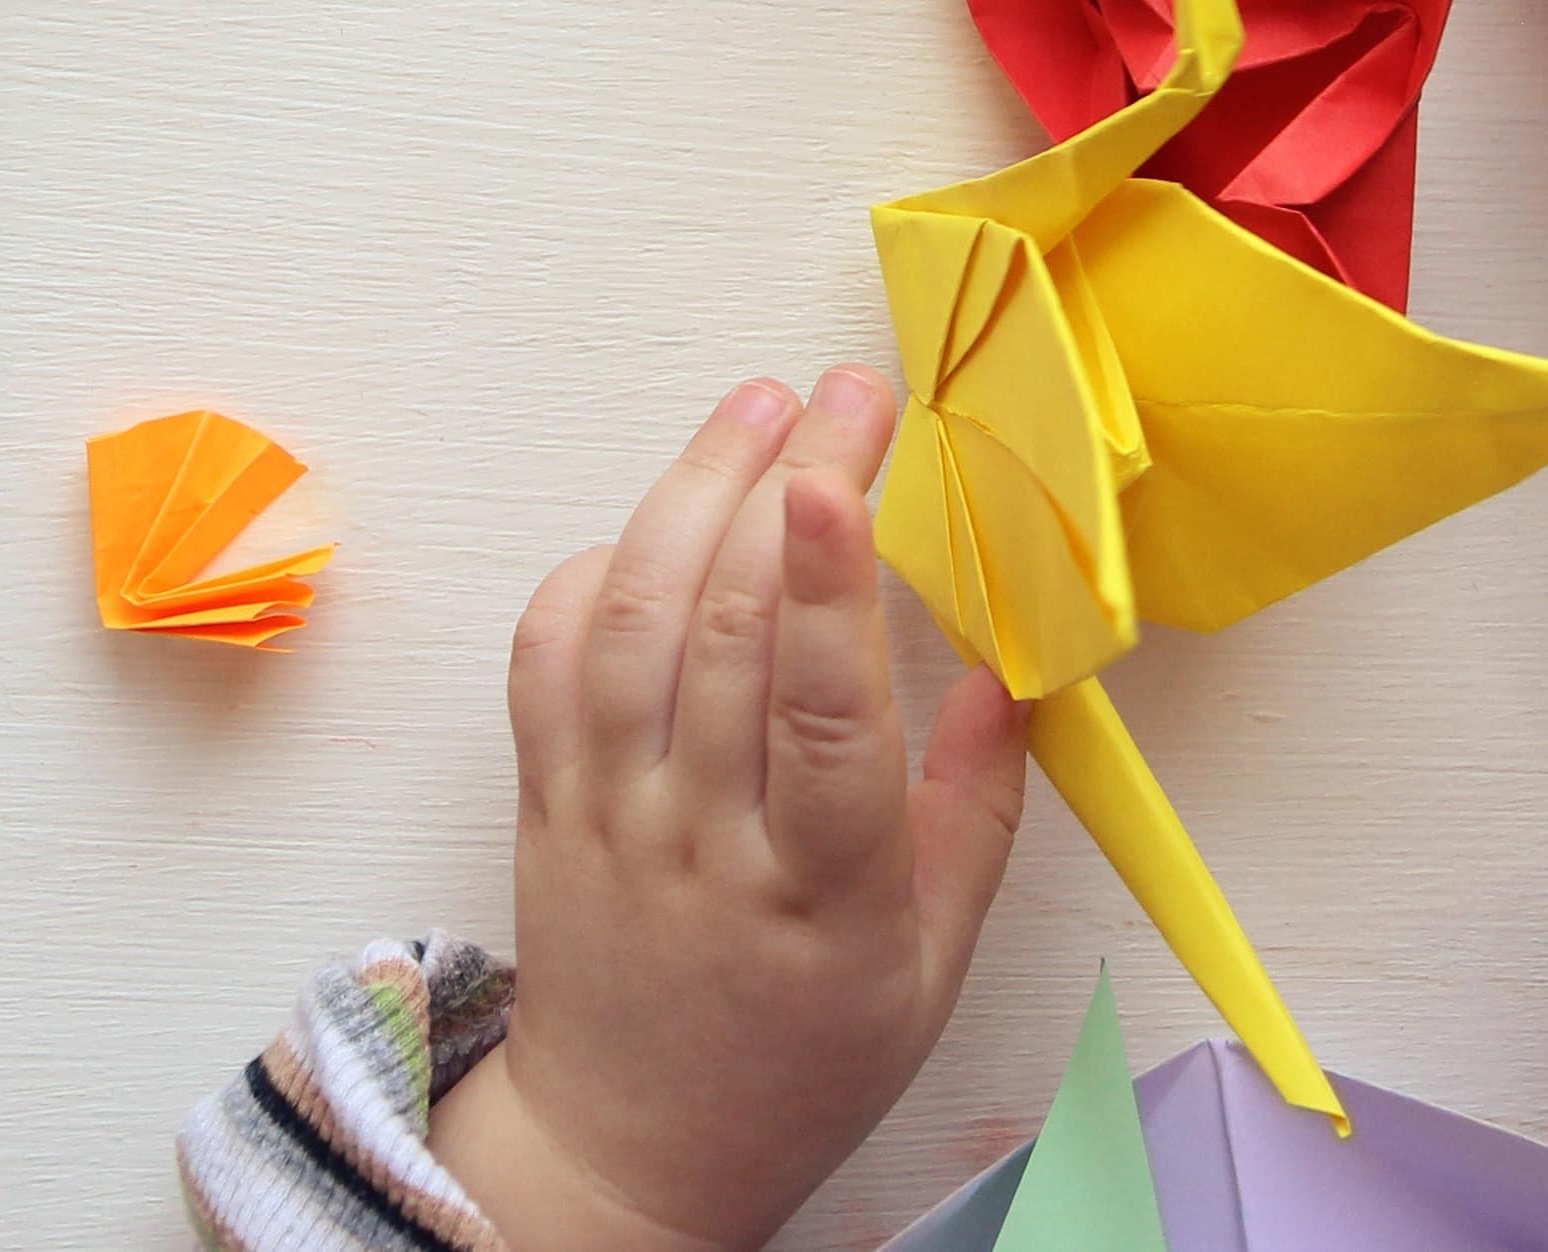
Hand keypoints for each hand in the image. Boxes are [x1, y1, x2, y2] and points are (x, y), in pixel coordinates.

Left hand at [439, 372, 1027, 1251]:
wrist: (629, 1152)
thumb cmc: (799, 1059)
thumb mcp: (931, 967)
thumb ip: (974, 814)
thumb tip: (1003, 672)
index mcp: (819, 893)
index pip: (820, 718)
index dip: (829, 589)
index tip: (838, 479)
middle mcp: (701, 840)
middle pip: (729, 632)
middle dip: (785, 484)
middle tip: (848, 394)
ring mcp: (609, 814)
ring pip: (630, 621)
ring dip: (691, 491)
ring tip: (760, 408)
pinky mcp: (544, 801)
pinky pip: (547, 658)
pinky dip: (596, 567)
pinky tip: (662, 516)